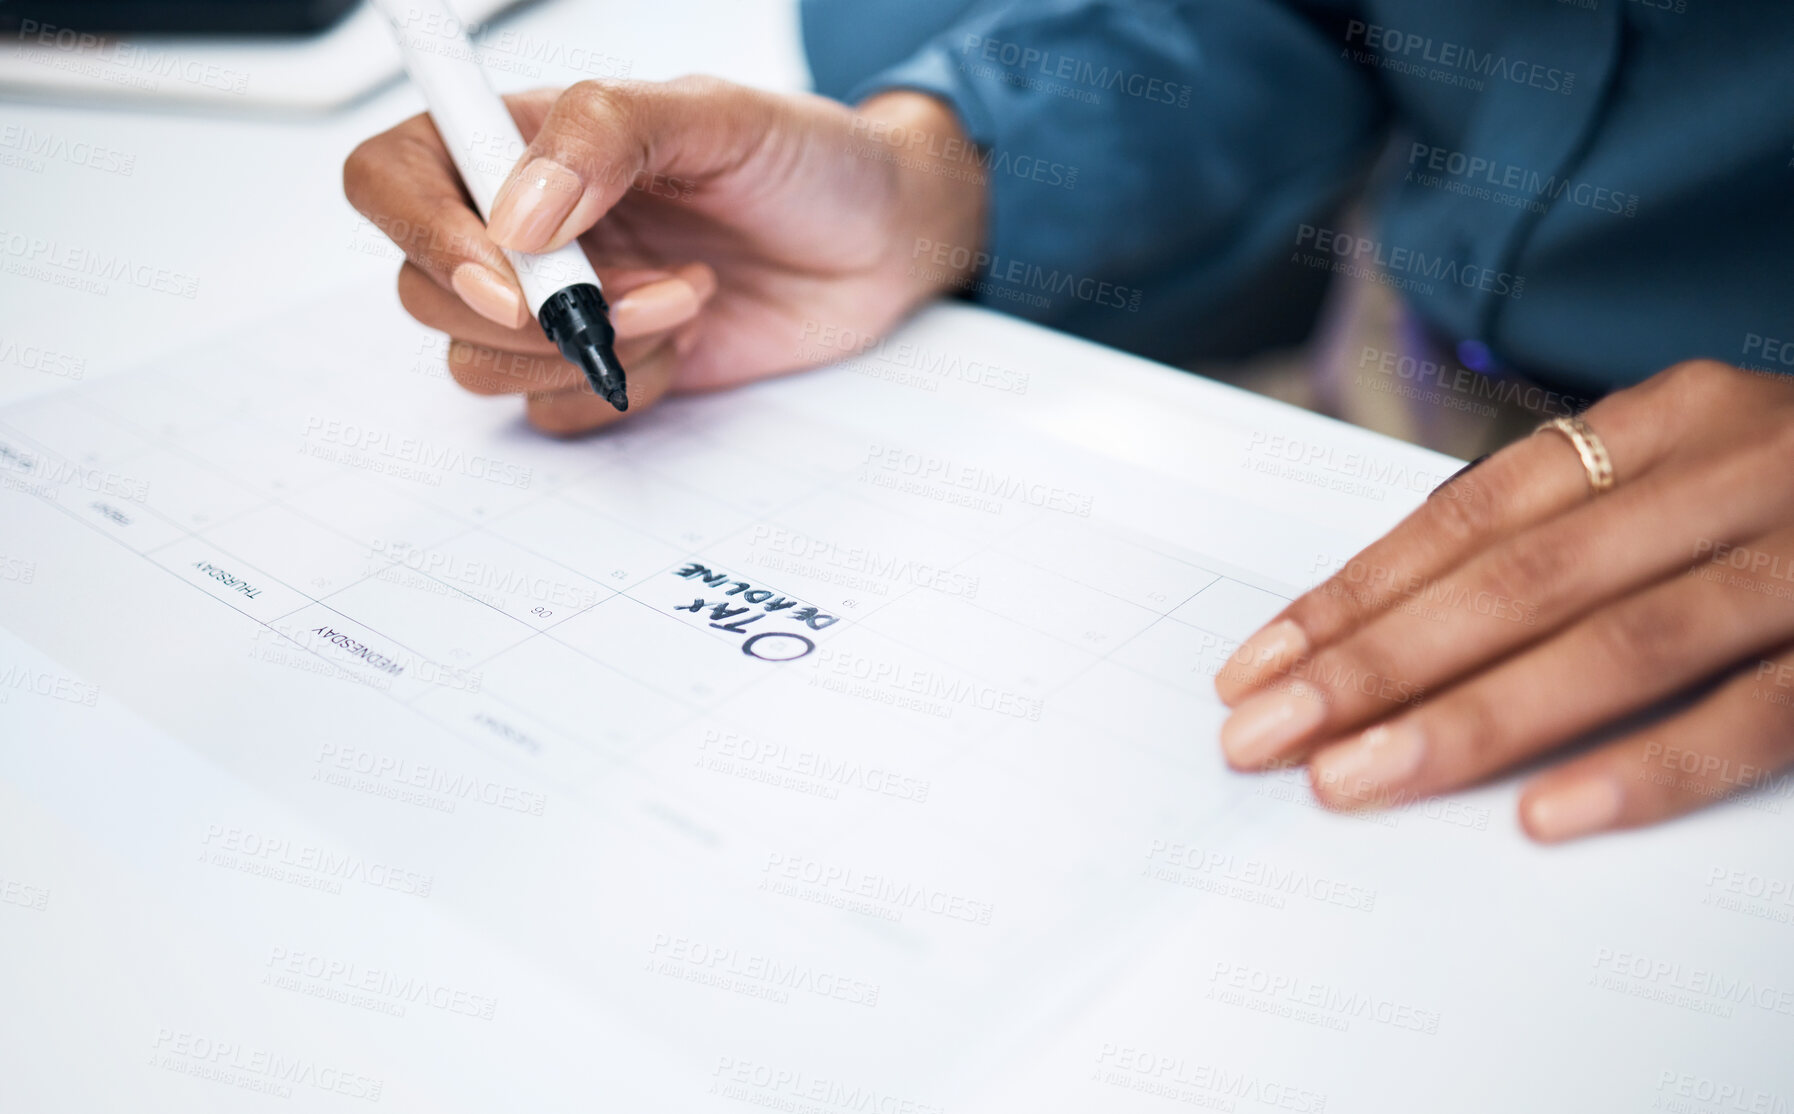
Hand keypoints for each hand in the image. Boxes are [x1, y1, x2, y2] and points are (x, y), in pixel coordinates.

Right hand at [343, 78, 986, 434]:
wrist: (884, 240)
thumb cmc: (806, 159)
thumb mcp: (717, 114)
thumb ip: (608, 134)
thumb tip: (518, 210)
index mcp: (526, 141)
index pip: (395, 176)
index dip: (425, 233)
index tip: (511, 270)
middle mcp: (527, 225)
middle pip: (426, 291)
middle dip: (528, 312)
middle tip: (633, 291)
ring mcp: (563, 303)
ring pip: (481, 363)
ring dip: (586, 349)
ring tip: (682, 298)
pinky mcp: (607, 366)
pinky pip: (555, 411)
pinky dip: (622, 388)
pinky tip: (687, 336)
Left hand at [1214, 360, 1793, 840]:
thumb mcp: (1694, 467)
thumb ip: (1572, 519)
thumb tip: (1395, 596)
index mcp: (1675, 418)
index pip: (1476, 514)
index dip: (1358, 592)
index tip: (1259, 663)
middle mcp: (1740, 468)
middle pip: (1519, 580)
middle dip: (1375, 664)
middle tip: (1264, 734)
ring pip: (1616, 644)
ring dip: (1470, 720)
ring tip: (1356, 779)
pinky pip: (1755, 714)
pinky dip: (1647, 766)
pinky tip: (1545, 816)